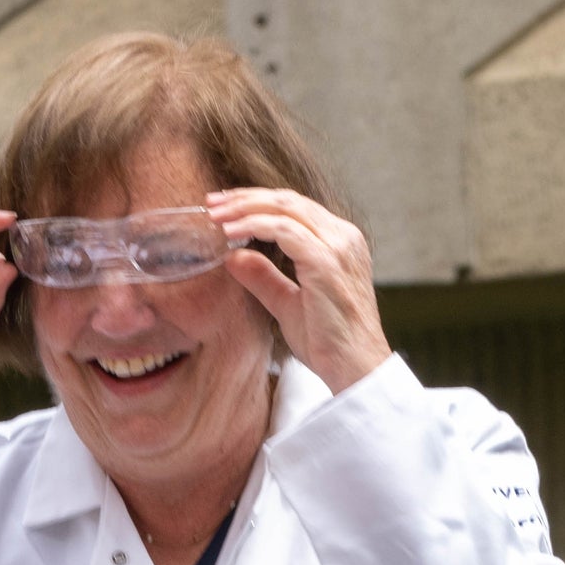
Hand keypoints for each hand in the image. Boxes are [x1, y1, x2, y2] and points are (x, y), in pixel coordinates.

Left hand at [207, 188, 391, 393]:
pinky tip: (229, 232)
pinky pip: (284, 230)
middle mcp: (343, 237)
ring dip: (244, 208)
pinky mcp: (326, 261)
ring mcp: (338, 246)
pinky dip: (253, 225)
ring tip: (215, 215)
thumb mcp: (286, 303)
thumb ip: (263, 277)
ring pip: (285, 209)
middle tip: (211, 202)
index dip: (255, 201)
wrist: (353, 366)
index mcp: (339, 242)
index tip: (222, 206)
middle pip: (288, 200)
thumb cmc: (327, 340)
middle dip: (245, 198)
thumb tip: (232, 255)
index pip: (294, 207)